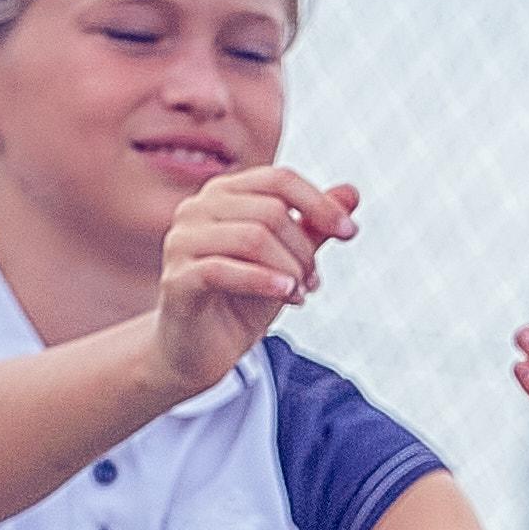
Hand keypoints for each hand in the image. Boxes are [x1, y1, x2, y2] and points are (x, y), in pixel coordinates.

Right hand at [150, 167, 356, 397]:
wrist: (201, 350)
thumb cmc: (242, 300)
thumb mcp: (286, 261)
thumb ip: (314, 227)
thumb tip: (351, 193)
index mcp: (224, 194)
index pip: (279, 180)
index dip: (320, 204)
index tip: (350, 233)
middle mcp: (197, 208)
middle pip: (271, 211)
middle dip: (303, 250)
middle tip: (313, 282)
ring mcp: (182, 241)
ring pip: (252, 237)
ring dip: (289, 269)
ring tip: (300, 293)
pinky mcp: (177, 277)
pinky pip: (224, 270)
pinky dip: (264, 282)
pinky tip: (289, 296)